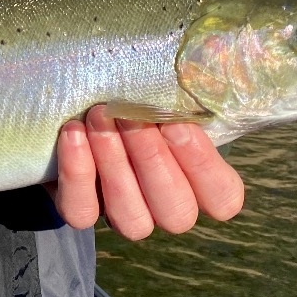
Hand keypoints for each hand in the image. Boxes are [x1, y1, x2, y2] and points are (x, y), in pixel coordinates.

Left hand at [49, 105, 244, 239]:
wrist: (83, 98)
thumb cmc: (138, 92)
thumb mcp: (166, 89)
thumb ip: (187, 94)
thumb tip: (196, 78)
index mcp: (200, 182)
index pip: (222, 198)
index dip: (202, 165)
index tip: (177, 123)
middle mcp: (167, 207)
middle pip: (176, 212)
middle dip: (151, 159)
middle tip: (129, 115)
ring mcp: (126, 215)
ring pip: (132, 219)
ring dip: (113, 165)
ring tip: (99, 117)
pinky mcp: (83, 211)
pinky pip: (82, 211)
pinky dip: (77, 173)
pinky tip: (73, 133)